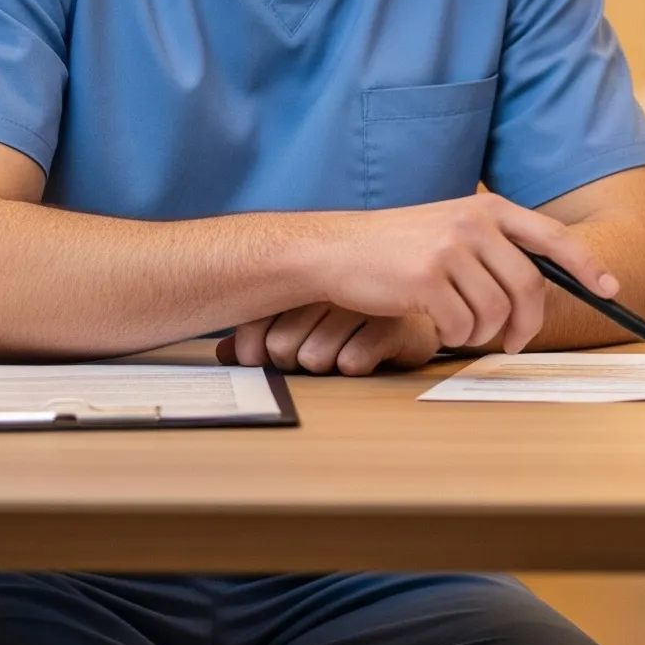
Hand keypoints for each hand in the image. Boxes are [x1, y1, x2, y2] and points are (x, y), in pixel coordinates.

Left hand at [223, 305, 439, 375]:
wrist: (421, 308)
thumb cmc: (356, 318)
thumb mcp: (304, 324)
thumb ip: (261, 338)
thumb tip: (223, 356)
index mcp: (301, 279)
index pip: (254, 332)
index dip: (257, 354)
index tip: (276, 352)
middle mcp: (327, 286)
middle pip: (281, 349)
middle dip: (294, 362)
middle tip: (319, 351)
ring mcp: (360, 303)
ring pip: (315, 358)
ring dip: (328, 365)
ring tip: (347, 347)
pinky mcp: (392, 324)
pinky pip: (352, 362)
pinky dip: (357, 365)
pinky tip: (370, 350)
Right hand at [303, 193, 615, 354]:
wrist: (337, 249)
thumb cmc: (397, 249)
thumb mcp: (451, 230)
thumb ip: (494, 249)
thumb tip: (538, 289)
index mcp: (487, 208)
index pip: (552, 238)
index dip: (586, 266)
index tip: (609, 289)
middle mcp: (474, 222)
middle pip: (530, 286)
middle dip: (528, 325)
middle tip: (516, 342)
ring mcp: (451, 248)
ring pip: (497, 312)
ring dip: (483, 333)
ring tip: (458, 326)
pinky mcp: (427, 277)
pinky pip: (463, 325)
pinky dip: (455, 336)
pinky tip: (437, 324)